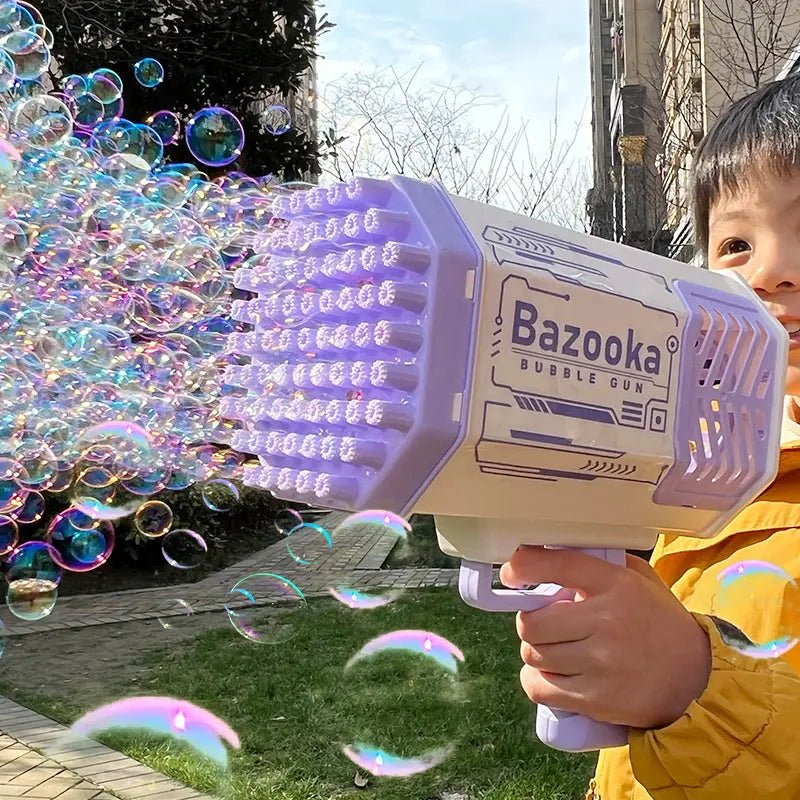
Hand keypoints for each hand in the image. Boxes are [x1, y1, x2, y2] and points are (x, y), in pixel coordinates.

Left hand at [499, 547, 711, 729]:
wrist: (698, 680)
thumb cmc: (662, 624)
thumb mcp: (642, 581)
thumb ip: (603, 563)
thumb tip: (553, 554)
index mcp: (618, 586)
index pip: (561, 565)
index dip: (526, 566)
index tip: (511, 574)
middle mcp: (608, 622)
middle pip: (533, 623)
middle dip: (531, 623)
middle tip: (543, 625)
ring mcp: (602, 664)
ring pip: (534, 655)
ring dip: (535, 652)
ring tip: (552, 651)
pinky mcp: (598, 700)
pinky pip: (540, 689)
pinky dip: (535, 682)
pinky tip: (547, 676)